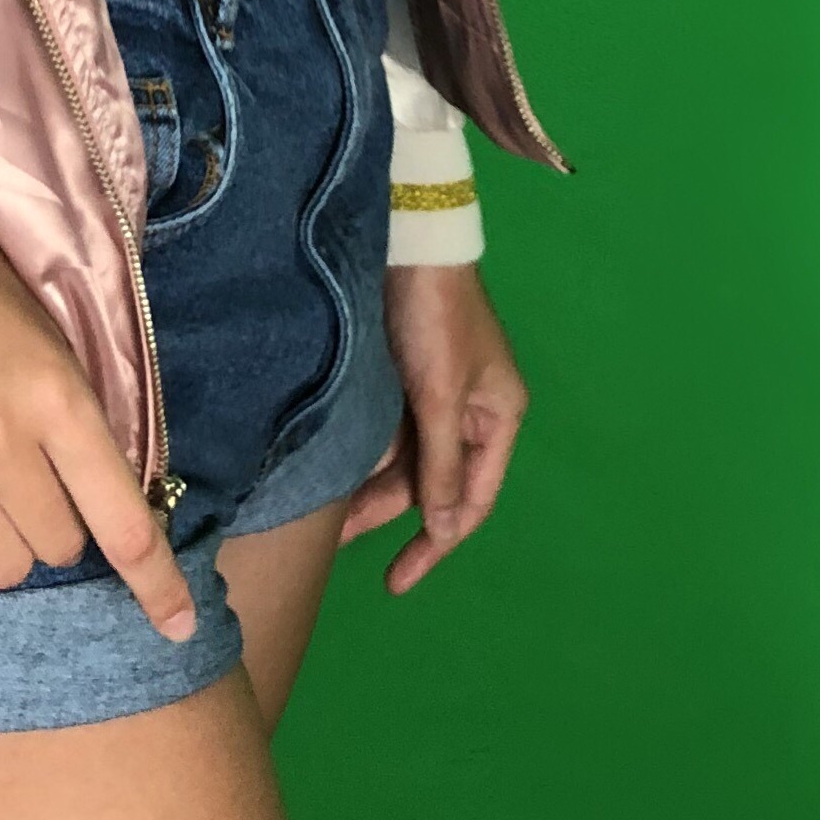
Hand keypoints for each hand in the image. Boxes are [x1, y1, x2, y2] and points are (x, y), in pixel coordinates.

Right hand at [0, 202, 197, 642]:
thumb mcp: (43, 334)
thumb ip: (73, 418)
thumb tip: (105, 501)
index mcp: (56, 395)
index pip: (122, 519)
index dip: (156, 582)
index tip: (178, 628)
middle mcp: (1, 440)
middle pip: (59, 547)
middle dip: (52, 520)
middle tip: (20, 472)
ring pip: (2, 568)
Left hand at [341, 262, 528, 594]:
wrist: (409, 239)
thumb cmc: (436, 319)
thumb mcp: (440, 396)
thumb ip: (441, 465)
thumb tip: (443, 529)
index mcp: (497, 418)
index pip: (470, 501)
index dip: (435, 544)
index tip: (397, 580)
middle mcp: (469, 413)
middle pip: (430, 483)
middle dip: (386, 514)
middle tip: (335, 546)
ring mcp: (434, 394)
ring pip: (402, 459)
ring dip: (368, 487)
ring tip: (321, 518)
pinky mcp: (402, 376)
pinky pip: (385, 432)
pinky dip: (363, 455)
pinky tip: (330, 475)